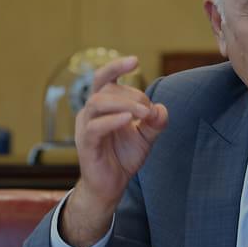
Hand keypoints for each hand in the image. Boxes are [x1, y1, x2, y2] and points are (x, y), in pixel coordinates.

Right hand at [63, 56, 168, 246]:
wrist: (111, 185)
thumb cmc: (124, 156)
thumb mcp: (146, 137)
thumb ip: (156, 122)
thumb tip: (161, 109)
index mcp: (103, 106)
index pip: (104, 78)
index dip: (116, 66)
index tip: (135, 61)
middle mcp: (91, 113)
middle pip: (106, 90)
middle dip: (132, 95)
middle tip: (149, 111)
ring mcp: (86, 128)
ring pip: (97, 103)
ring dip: (124, 104)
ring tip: (143, 114)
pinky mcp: (86, 144)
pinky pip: (95, 127)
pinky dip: (112, 121)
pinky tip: (128, 121)